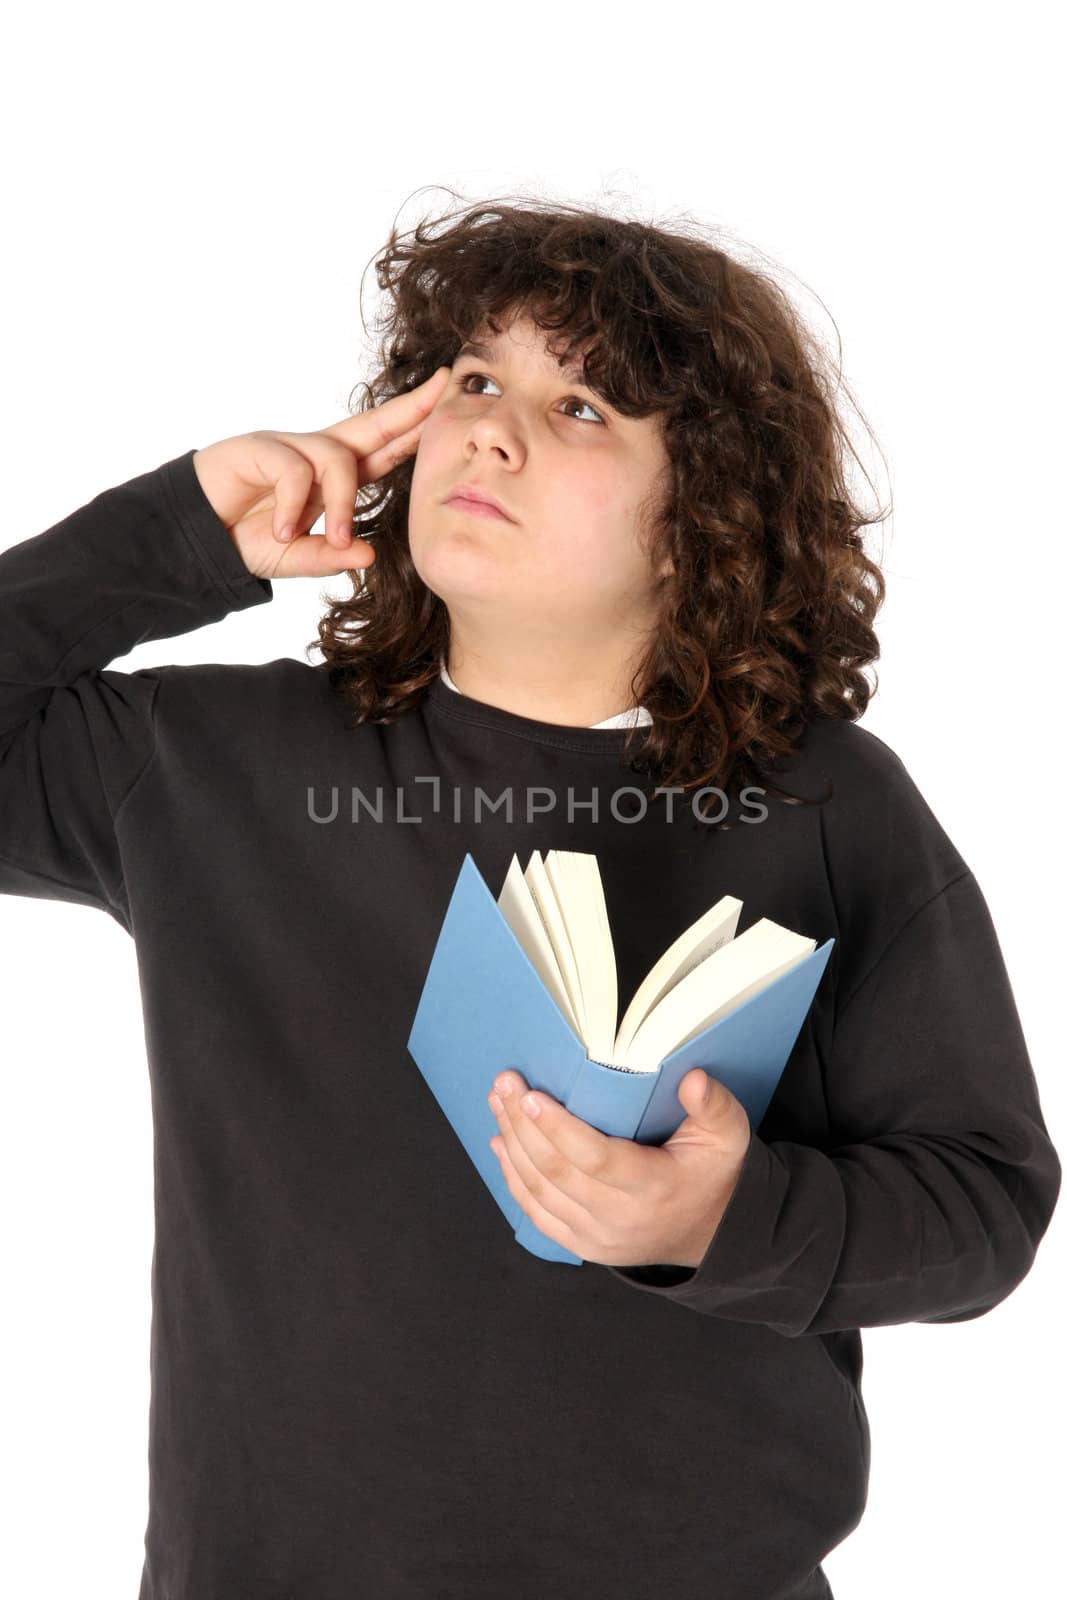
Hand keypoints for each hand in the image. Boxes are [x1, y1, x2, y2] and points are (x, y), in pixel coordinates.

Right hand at [190, 366, 450, 579]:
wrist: (195, 537)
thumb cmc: (246, 539)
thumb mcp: (295, 557)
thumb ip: (330, 556)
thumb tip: (369, 554)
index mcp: (332, 476)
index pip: (383, 448)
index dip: (414, 428)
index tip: (446, 403)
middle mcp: (316, 453)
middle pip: (373, 425)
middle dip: (409, 408)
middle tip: (442, 388)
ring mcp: (289, 446)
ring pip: (338, 460)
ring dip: (342, 504)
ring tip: (332, 538)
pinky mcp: (259, 448)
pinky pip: (295, 471)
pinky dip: (295, 506)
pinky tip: (284, 530)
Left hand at [487, 1067, 751, 1268]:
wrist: (713, 1233)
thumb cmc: (713, 1172)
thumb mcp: (728, 1135)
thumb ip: (713, 1105)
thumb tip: (694, 1079)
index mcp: (653, 1188)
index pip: (595, 1158)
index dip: (558, 1128)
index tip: (530, 1096)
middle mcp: (620, 1219)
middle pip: (557, 1171)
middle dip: (522, 1125)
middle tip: (503, 1084)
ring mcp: (598, 1238)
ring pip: (541, 1190)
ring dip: (512, 1145)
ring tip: (497, 1103)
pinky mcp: (584, 1246)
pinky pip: (538, 1214)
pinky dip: (513, 1179)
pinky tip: (500, 1144)